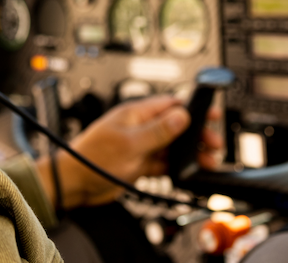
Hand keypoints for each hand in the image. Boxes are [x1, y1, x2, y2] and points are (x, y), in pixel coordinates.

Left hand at [35, 95, 222, 209]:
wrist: (74, 183)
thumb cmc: (91, 157)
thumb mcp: (130, 143)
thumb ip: (158, 130)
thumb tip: (181, 116)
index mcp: (135, 114)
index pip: (169, 105)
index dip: (192, 109)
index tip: (211, 114)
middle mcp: (139, 128)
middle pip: (175, 126)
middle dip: (196, 134)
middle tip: (213, 144)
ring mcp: (139, 146)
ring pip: (171, 147)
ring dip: (189, 153)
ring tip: (207, 161)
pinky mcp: (138, 164)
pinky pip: (163, 163)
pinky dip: (176, 167)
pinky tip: (187, 172)